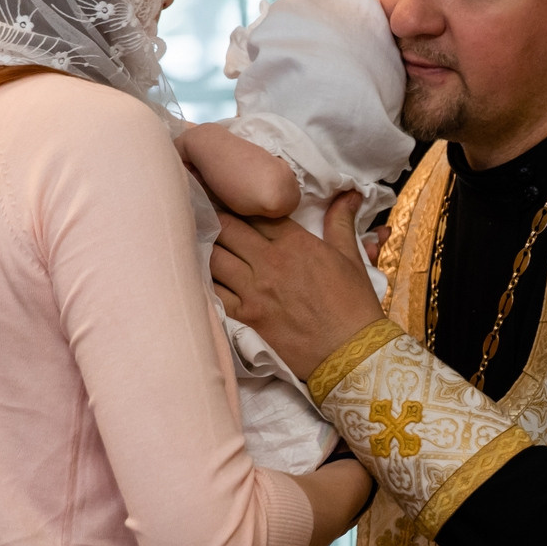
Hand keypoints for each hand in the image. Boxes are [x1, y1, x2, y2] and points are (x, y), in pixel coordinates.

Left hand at [211, 191, 385, 378]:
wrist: (351, 353)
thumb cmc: (354, 306)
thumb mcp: (351, 258)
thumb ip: (341, 222)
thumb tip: (349, 194)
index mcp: (295, 243)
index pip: (254, 212)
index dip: (235, 199)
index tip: (221, 192)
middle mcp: (269, 262)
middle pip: (226, 228)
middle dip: (212, 216)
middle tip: (199, 209)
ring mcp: (254, 291)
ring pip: (214, 258)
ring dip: (205, 246)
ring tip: (192, 240)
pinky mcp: (245, 318)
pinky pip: (213, 294)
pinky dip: (203, 282)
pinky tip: (195, 275)